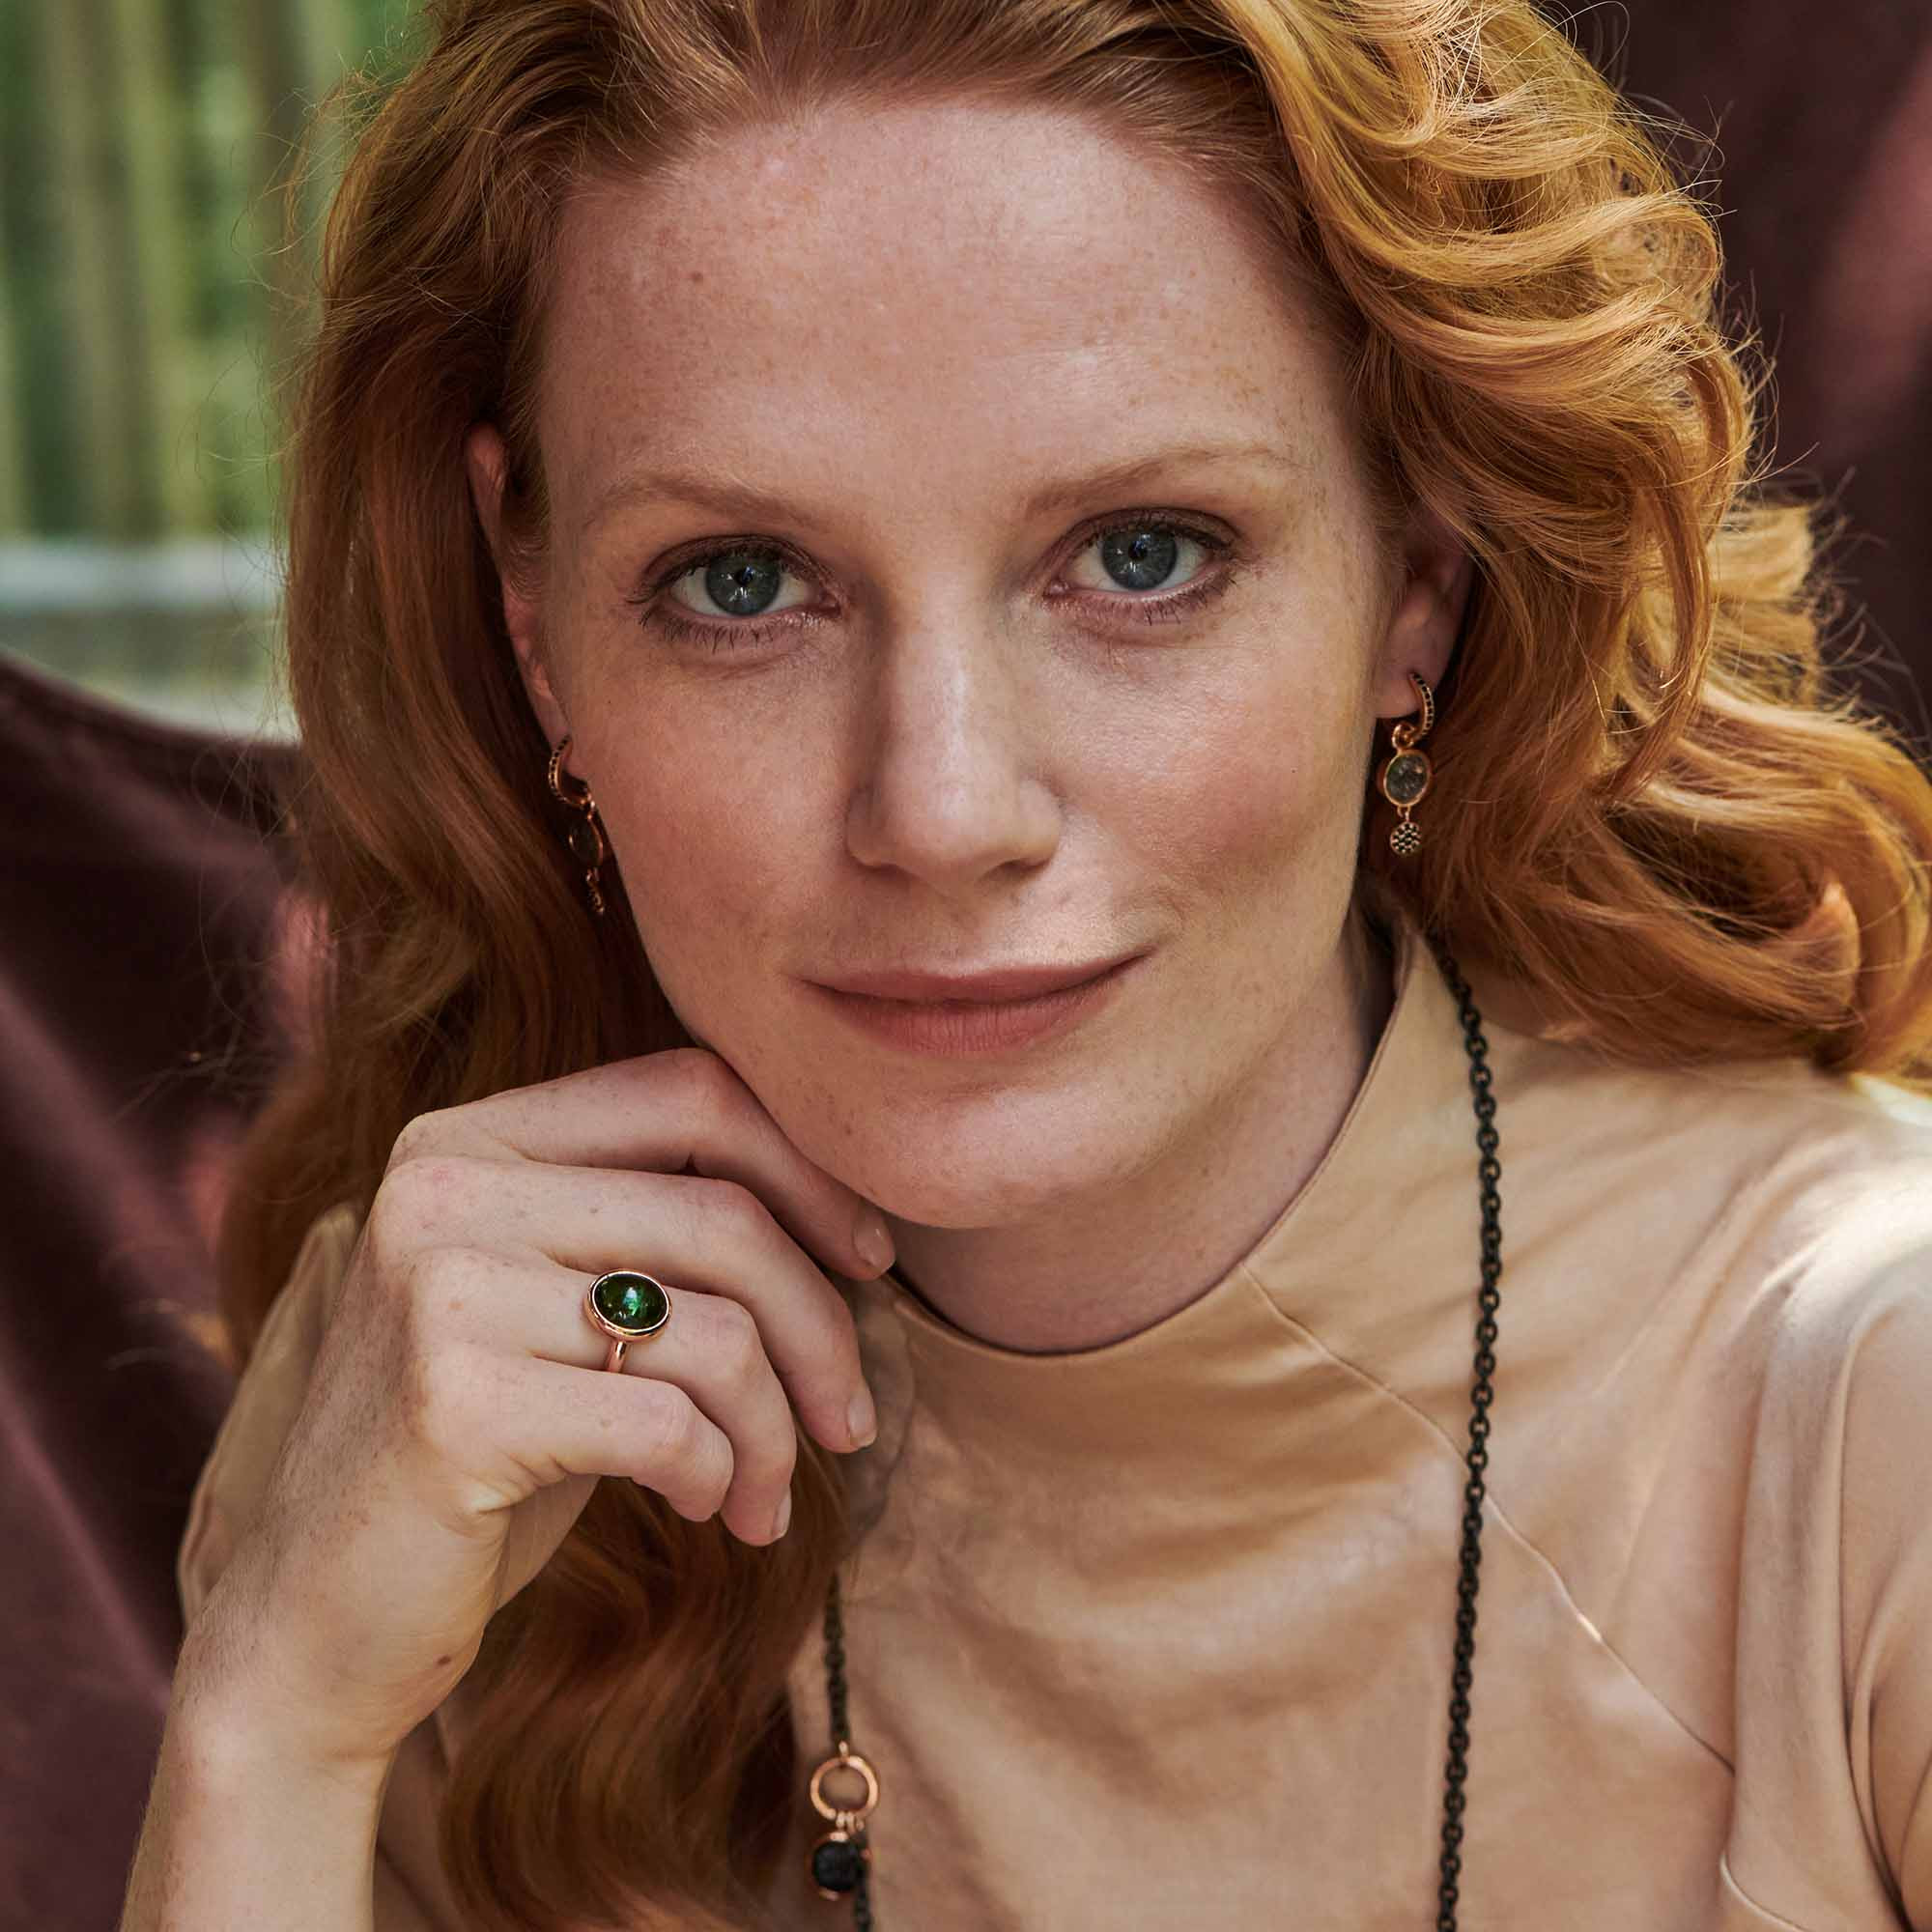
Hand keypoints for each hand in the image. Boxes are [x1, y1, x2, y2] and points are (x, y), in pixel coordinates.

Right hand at [181, 1048, 890, 1771]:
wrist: (314, 1622)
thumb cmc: (481, 1454)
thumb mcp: (558, 1309)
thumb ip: (654, 1229)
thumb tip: (860, 1217)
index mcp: (469, 1137)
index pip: (692, 1089)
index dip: (808, 1168)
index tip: (867, 1260)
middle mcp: (442, 1186)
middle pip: (725, 1215)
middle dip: (823, 1326)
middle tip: (849, 1421)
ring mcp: (436, 1287)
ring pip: (715, 1328)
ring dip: (777, 1429)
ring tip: (766, 1496)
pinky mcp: (452, 1401)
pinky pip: (671, 1422)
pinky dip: (721, 1474)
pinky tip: (706, 1510)